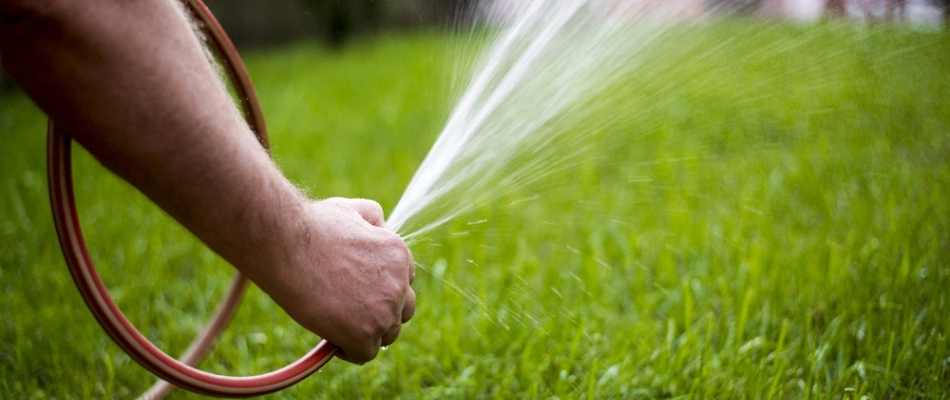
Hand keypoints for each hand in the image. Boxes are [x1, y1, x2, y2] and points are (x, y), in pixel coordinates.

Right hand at [258, 197, 415, 363]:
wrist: (287, 245)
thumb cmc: (312, 226)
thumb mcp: (351, 209)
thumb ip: (372, 217)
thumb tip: (381, 224)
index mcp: (399, 254)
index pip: (405, 282)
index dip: (383, 289)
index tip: (362, 293)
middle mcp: (399, 283)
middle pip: (402, 311)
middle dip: (380, 312)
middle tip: (352, 311)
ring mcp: (384, 311)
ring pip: (387, 335)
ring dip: (367, 332)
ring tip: (339, 323)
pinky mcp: (364, 333)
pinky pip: (365, 354)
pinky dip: (349, 350)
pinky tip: (331, 337)